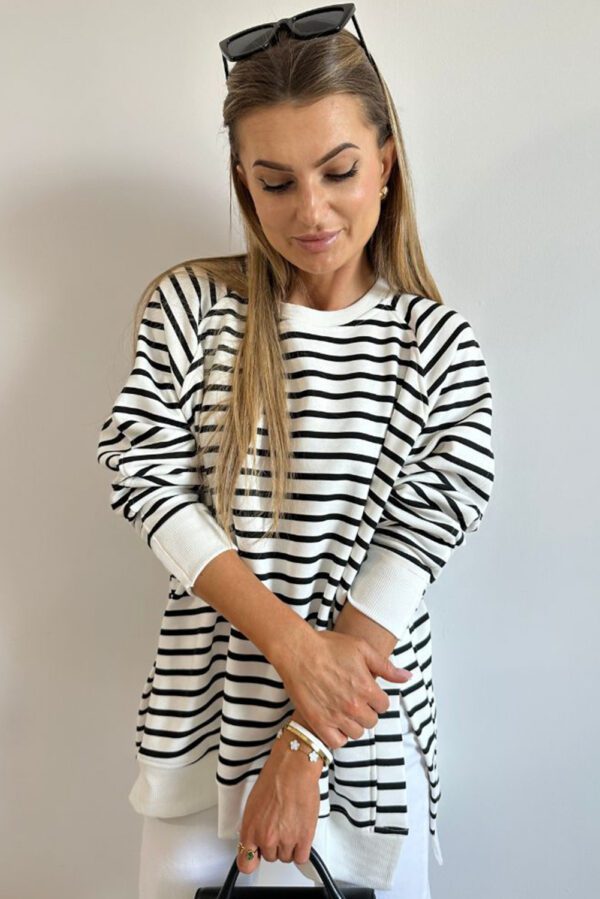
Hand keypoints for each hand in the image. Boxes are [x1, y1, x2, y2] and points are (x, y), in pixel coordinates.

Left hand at [236, 730, 321, 874]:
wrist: (293, 768)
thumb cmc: (274, 778)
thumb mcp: (253, 804)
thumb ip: (253, 826)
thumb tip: (255, 839)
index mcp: (250, 829)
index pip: (245, 863)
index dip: (252, 859)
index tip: (256, 856)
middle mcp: (266, 838)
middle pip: (270, 857)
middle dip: (275, 845)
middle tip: (280, 826)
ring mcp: (285, 840)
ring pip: (286, 857)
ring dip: (289, 846)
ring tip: (291, 825)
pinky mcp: (304, 838)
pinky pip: (301, 858)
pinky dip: (302, 850)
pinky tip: (301, 835)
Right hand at [274, 629, 412, 749]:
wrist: (297, 651)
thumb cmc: (329, 646)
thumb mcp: (362, 649)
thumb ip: (386, 667)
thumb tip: (407, 677)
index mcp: (367, 688)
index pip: (384, 705)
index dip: (376, 698)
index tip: (365, 691)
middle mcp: (353, 705)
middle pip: (371, 721)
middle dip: (366, 711)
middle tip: (353, 699)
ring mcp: (336, 716)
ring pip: (356, 733)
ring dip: (353, 723)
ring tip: (343, 710)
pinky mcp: (318, 723)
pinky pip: (336, 742)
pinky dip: (338, 735)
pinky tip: (334, 722)